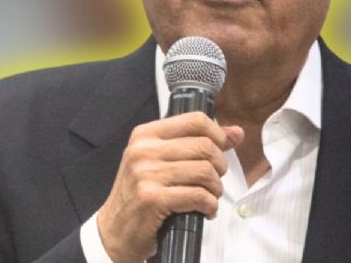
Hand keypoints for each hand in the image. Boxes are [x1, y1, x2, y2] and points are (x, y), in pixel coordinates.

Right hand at [96, 112, 243, 262]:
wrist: (114, 231)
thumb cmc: (141, 194)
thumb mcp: (160, 161)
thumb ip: (196, 143)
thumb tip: (237, 132)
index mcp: (145, 134)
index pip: (195, 120)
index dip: (217, 134)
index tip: (221, 150)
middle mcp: (143, 150)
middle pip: (204, 146)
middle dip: (219, 166)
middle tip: (214, 180)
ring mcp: (146, 174)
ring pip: (204, 171)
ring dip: (215, 188)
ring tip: (210, 197)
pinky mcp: (152, 199)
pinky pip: (198, 196)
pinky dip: (209, 205)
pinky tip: (205, 210)